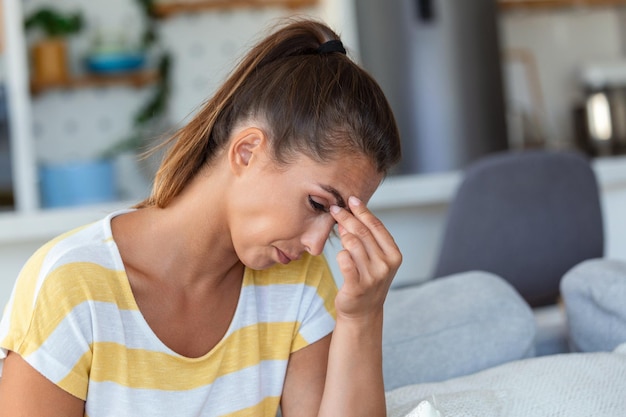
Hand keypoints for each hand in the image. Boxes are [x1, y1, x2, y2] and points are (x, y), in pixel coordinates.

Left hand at [329, 196, 401, 319]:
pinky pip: (344, 261)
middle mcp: (386, 265)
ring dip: (343, 235)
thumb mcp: (374, 257)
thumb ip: (367, 238)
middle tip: (335, 209)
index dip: (362, 211)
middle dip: (347, 217)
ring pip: (352, 244)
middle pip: (363, 232)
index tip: (351, 199)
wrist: (363, 311)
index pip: (376, 226)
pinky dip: (340, 254)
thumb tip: (349, 214)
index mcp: (393, 254)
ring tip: (338, 232)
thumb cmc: (367, 279)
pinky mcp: (357, 286)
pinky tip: (340, 254)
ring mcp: (373, 276)